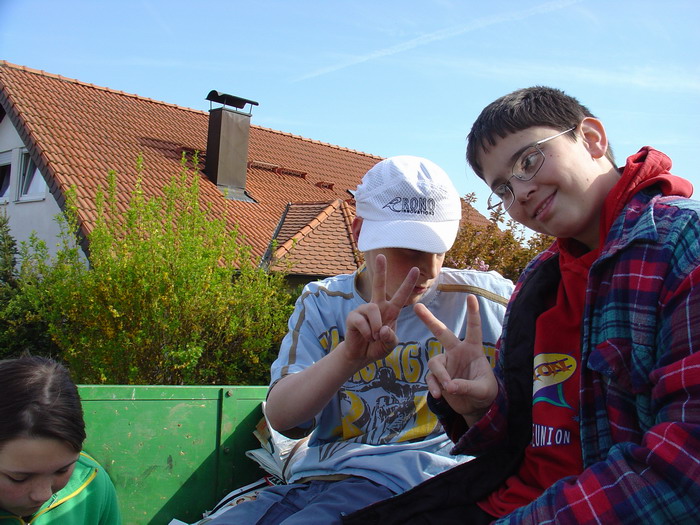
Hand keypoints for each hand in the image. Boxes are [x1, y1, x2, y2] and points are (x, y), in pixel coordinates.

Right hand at [343, 254, 418, 366]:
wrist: (361, 356)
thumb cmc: (378, 347)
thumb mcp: (390, 344)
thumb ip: (391, 338)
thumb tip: (382, 329)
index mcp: (390, 311)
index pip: (401, 295)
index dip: (408, 283)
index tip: (415, 269)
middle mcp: (377, 307)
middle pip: (378, 285)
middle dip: (380, 271)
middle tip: (381, 255)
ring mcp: (363, 310)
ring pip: (373, 310)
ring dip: (376, 328)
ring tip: (374, 337)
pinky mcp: (353, 317)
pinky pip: (362, 321)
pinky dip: (367, 333)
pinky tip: (365, 337)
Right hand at [416, 294, 496, 424]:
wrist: (476, 407)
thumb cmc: (485, 393)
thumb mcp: (482, 390)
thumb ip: (467, 386)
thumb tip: (449, 387)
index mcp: (472, 349)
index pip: (473, 328)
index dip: (472, 313)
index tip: (471, 297)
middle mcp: (457, 352)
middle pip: (441, 332)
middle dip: (429, 320)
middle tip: (417, 306)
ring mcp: (446, 364)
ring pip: (435, 362)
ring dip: (440, 375)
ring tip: (448, 388)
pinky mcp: (438, 377)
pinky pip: (431, 378)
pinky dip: (434, 386)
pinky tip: (439, 395)